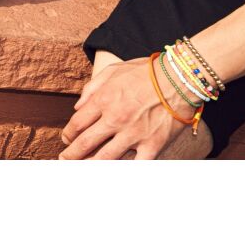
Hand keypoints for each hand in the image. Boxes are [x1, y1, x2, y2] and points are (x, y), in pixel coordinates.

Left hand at [60, 57, 191, 159]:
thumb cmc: (146, 71)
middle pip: (86, 143)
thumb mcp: (112, 71)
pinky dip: (124, 171)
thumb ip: (91, 88)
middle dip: (71, 154)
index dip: (68, 134)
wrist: (179, 77)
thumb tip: (77, 107)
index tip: (66, 140)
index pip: (77, 123)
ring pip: (105, 157)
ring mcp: (134, 134)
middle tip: (64, 160)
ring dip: (90, 165)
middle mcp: (115, 119)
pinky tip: (115, 174)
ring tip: (81, 169)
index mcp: (103, 100)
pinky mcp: (153, 144)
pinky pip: (136, 165)